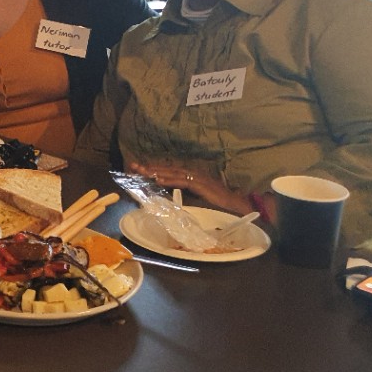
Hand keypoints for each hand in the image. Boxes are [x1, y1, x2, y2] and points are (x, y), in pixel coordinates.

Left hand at [127, 160, 252, 214]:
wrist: (239, 206)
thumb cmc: (219, 206)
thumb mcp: (197, 200)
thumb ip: (184, 198)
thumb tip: (168, 201)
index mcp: (191, 177)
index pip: (168, 171)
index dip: (153, 169)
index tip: (137, 169)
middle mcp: (193, 174)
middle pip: (167, 169)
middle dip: (149, 167)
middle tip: (132, 166)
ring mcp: (197, 178)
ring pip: (172, 172)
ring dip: (156, 171)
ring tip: (141, 170)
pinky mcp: (202, 185)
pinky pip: (182, 181)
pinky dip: (169, 180)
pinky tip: (158, 179)